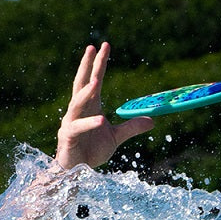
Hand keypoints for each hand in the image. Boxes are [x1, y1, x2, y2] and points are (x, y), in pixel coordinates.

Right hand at [55, 42, 154, 169]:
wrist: (75, 172)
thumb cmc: (90, 152)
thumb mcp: (115, 138)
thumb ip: (131, 127)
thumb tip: (152, 120)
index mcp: (90, 108)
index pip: (94, 81)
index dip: (99, 64)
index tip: (104, 46)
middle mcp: (78, 111)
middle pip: (81, 85)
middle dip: (86, 66)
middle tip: (92, 48)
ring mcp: (71, 123)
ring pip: (77, 104)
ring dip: (86, 92)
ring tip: (95, 81)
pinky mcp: (68, 137)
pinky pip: (78, 128)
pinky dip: (90, 123)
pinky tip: (101, 120)